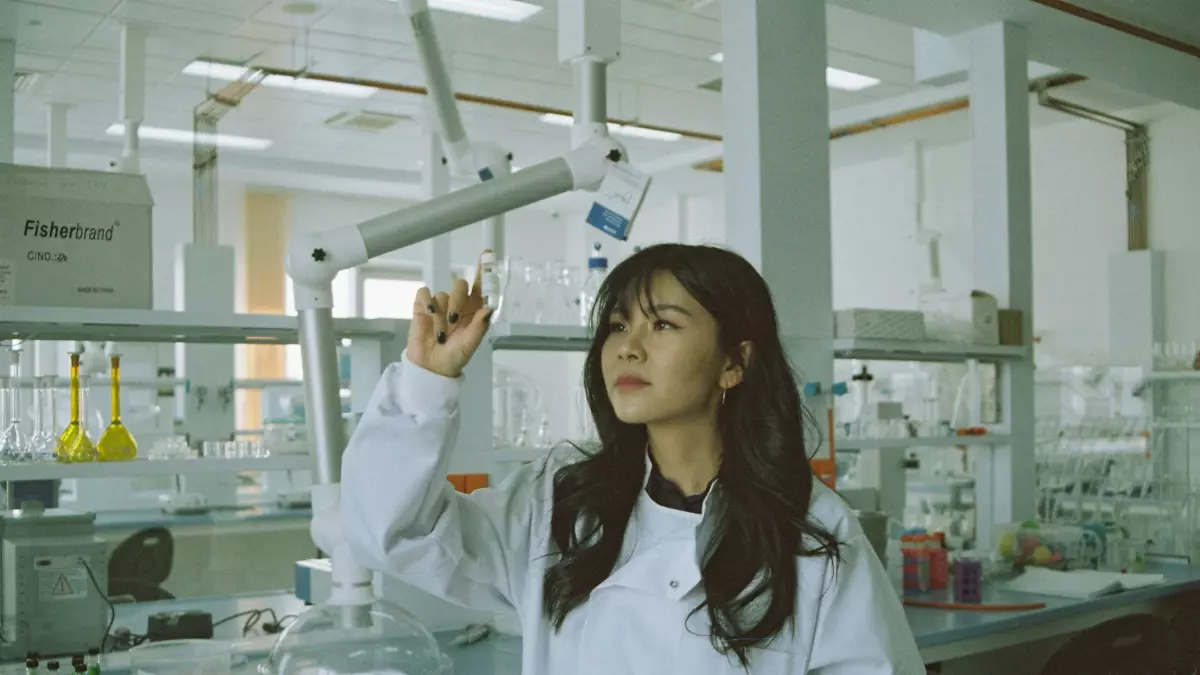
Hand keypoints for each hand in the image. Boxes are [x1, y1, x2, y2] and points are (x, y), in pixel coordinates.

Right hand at [406, 251, 494, 378]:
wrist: (432, 366)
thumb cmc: (455, 355)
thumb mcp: (471, 344)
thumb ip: (480, 326)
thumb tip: (490, 308)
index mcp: (474, 310)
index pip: (480, 285)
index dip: (483, 269)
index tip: (486, 253)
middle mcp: (458, 304)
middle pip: (460, 285)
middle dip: (459, 300)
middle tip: (455, 320)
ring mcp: (440, 304)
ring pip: (443, 294)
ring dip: (442, 315)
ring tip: (441, 334)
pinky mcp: (422, 307)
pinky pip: (425, 294)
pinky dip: (428, 302)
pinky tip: (429, 314)